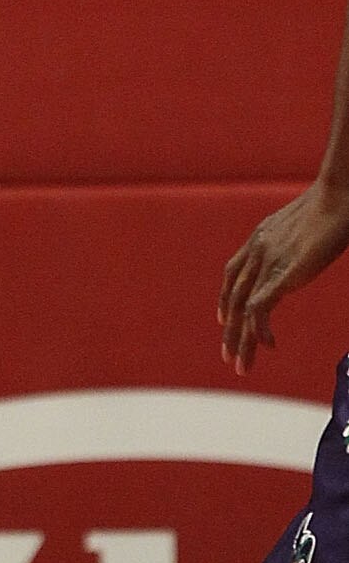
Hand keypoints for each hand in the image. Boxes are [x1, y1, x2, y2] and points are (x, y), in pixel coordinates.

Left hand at [219, 179, 348, 371]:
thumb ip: (296, 242)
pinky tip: (268, 346)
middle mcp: (257, 250)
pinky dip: (260, 330)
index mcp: (260, 238)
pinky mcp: (282, 273)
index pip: (232, 274)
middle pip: (234, 296)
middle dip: (230, 329)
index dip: (226, 299)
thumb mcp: (303, 227)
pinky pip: (261, 307)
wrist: (337, 197)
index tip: (224, 319)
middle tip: (228, 355)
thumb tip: (305, 248)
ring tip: (241, 365)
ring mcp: (267, 261)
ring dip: (240, 339)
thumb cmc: (330, 207)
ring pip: (243, 308)